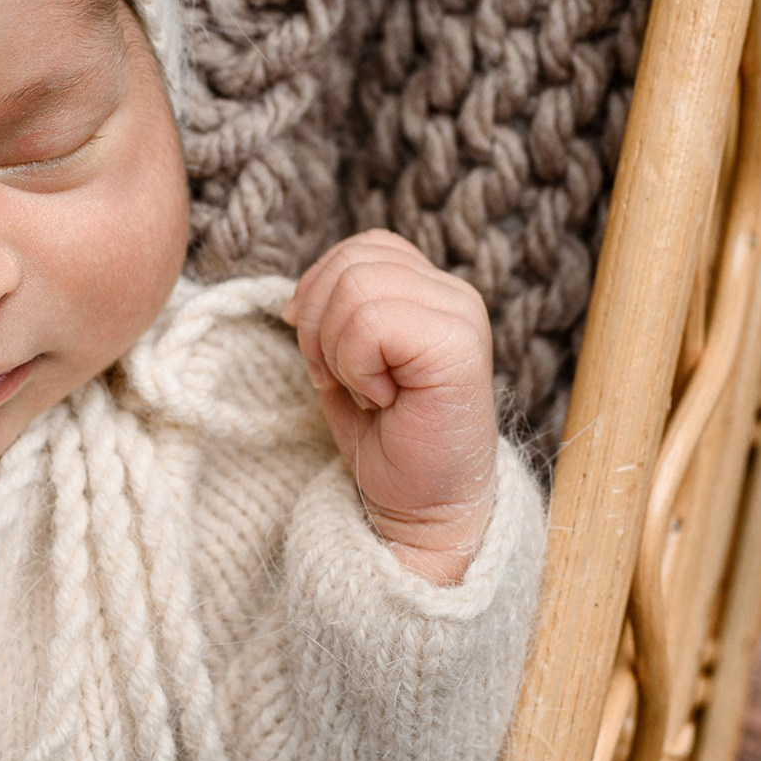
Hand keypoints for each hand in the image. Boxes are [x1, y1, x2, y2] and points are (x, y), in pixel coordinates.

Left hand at [286, 231, 499, 584]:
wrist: (421, 512)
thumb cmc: (387, 445)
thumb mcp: (347, 363)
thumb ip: (336, 313)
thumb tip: (298, 298)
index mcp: (432, 291)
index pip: (362, 247)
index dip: (321, 293)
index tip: (324, 357)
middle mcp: (454, 295)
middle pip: (352, 262)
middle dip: (319, 324)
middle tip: (343, 381)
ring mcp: (462, 316)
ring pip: (357, 287)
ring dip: (338, 350)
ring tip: (368, 393)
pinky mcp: (459, 346)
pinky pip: (371, 322)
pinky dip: (356, 367)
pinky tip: (384, 401)